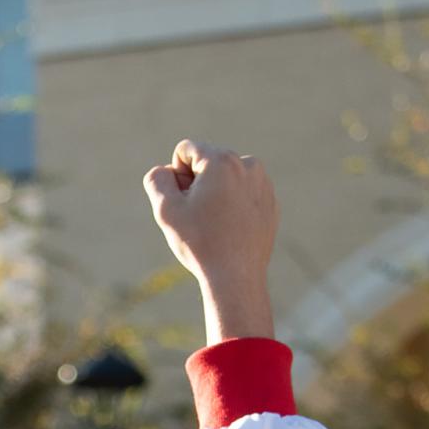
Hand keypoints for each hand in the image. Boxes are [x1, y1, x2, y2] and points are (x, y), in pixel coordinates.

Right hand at [143, 139, 277, 343]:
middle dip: (197, 183)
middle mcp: (248, 164)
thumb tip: (166, 171)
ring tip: (215, 224)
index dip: (177, 176)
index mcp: (222, 160)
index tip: (185, 202)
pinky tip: (230, 230)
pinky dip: (233, 206)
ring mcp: (263, 183)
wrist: (236, 278)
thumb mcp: (166, 210)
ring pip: (226, 178)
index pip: (186, 150)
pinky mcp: (271, 202)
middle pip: (208, 162)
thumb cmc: (200, 243)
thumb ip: (157, 179)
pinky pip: (243, 194)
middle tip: (198, 217)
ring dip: (215, 194)